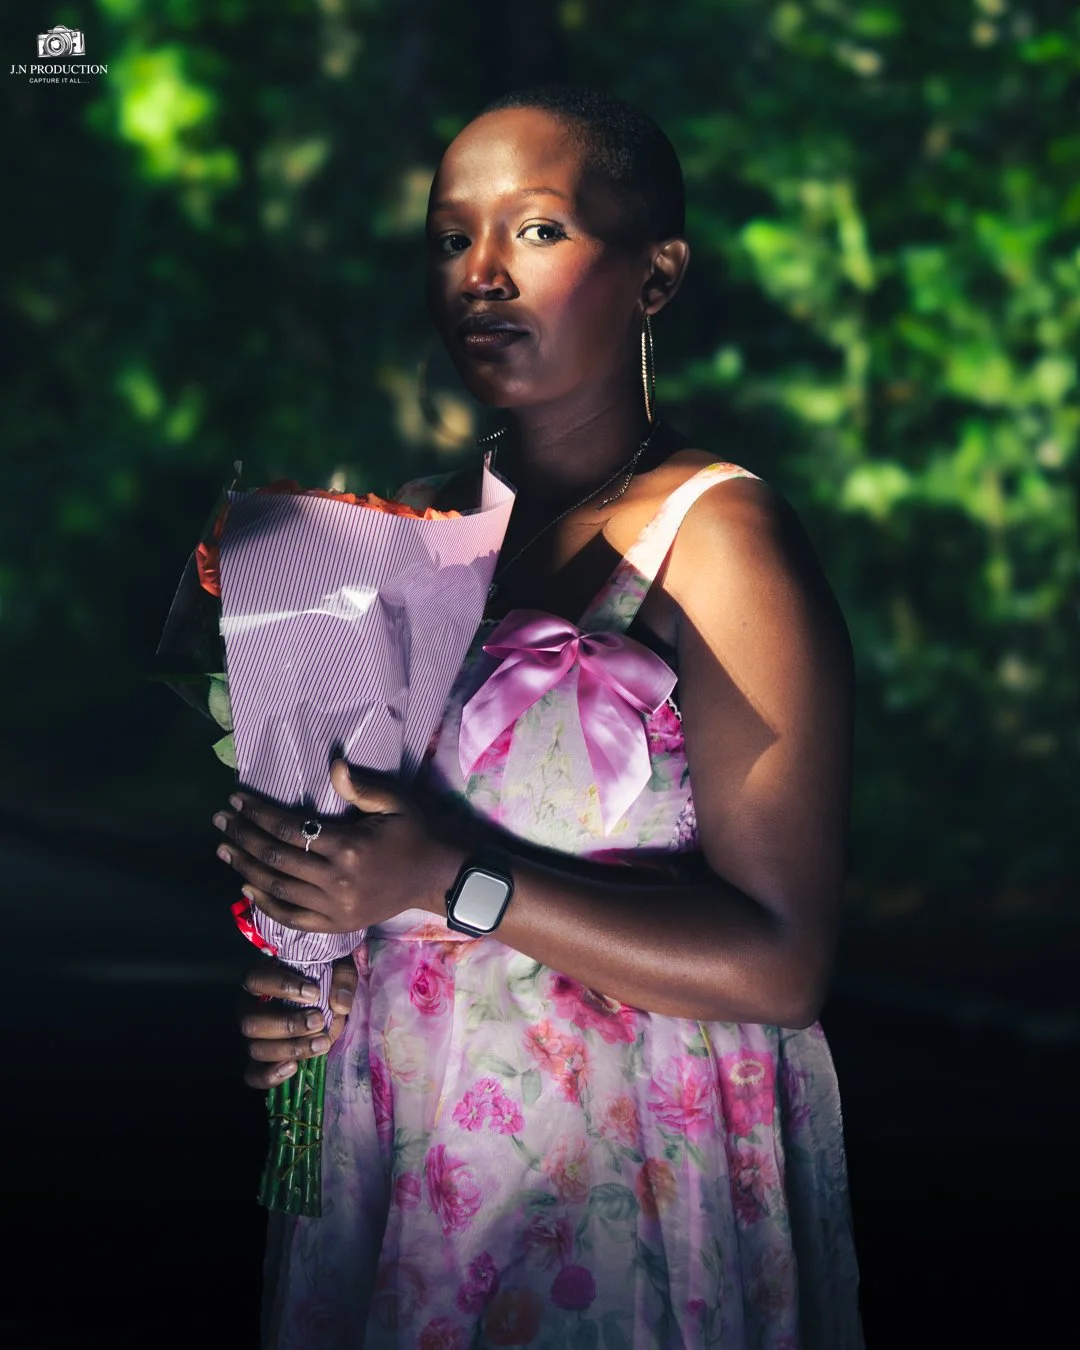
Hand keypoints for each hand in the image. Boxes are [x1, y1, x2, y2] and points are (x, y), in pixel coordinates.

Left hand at [212, 759, 457, 931]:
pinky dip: (264, 905)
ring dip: (245, 868)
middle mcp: (337, 880)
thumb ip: (361, 787)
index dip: (259, 813)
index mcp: (349, 847)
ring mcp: (334, 907)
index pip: (290, 829)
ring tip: (224, 848)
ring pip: (277, 888)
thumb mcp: (394, 802)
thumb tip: (334, 765)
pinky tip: (245, 887)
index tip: (237, 800)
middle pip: (276, 857)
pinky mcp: (335, 925)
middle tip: (221, 820)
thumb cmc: (413, 833)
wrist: (434, 877)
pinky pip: (291, 918)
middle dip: (243, 836)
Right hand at [239, 956, 357, 1088]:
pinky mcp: (258, 1060)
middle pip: (252, 1021)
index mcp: (261, 980)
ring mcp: (252, 1037)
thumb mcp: (338, 969)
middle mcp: (248, 1008)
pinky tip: (293, 1068)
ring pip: (255, 1048)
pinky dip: (270, 1076)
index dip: (282, 986)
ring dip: (289, 1049)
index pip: (256, 980)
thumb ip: (342, 979)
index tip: (314, 992)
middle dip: (287, 1025)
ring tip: (321, 1043)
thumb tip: (340, 1004)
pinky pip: (253, 1074)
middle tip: (319, 1021)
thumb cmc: (324, 979)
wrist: (324, 1001)